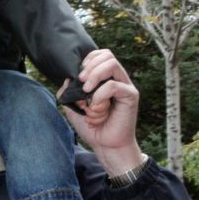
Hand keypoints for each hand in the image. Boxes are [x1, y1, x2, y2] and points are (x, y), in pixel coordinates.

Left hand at [57, 49, 143, 176]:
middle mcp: (116, 79)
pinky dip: (100, 95)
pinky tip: (95, 108)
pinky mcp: (130, 95)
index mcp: (105, 78)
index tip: (78, 75)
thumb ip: (68, 91)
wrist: (104, 145)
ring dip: (95, 76)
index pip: (100, 55)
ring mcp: (125, 86)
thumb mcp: (72, 106)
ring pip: (112, 64)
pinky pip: (113, 86)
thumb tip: (68, 77)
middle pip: (107, 54)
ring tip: (86, 91)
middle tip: (81, 82)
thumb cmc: (91, 126)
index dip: (88, 59)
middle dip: (90, 66)